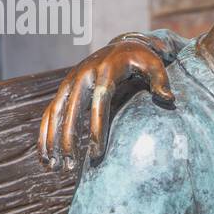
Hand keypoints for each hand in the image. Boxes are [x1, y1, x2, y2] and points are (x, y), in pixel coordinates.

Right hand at [38, 36, 174, 167]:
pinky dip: (45, 134)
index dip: (96, 128)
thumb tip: (168, 99)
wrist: (121, 46)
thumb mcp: (155, 64)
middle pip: (71, 110)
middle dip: (68, 140)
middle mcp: (83, 77)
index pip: (99, 103)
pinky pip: (49, 113)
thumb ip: (162, 80)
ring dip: (52, 140)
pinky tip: (46, 157)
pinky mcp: (64, 90)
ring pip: (55, 113)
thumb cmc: (141, 60)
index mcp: (105, 73)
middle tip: (70, 167)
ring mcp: (70, 83)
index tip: (97, 153)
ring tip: (55, 167)